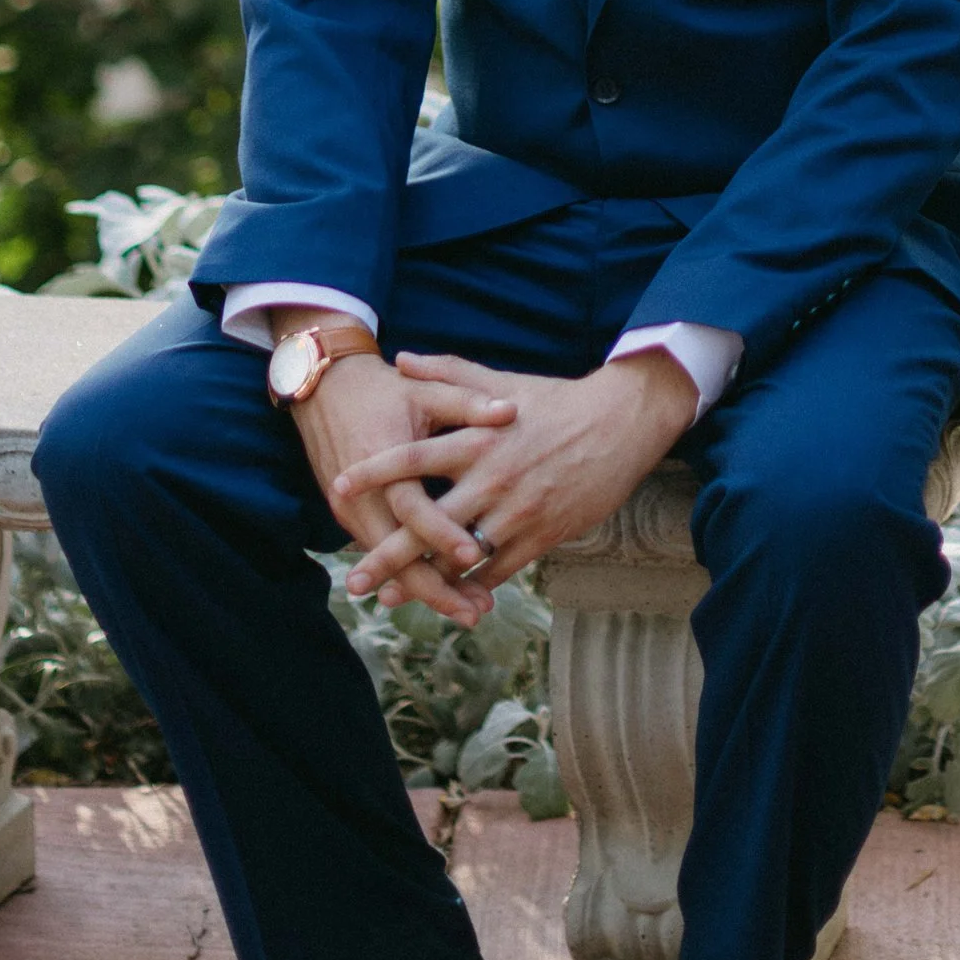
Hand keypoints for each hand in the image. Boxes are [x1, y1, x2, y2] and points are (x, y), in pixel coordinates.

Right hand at [290, 351, 502, 625]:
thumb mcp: (424, 390)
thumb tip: (509, 411)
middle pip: (398, 553)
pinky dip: (409, 575)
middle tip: (474, 612)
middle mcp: (363, 494)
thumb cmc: (383, 389)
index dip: (442, 534)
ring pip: (391, 562)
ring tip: (467, 611)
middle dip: (435, 587)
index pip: (413, 508)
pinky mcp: (350, 518)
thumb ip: (466, 401)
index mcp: (382, 459)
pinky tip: (441, 591)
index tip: (475, 555)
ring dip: (426, 589)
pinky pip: (383, 553)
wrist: (324, 390)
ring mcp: (352, 510)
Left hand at [333, 348, 696, 606]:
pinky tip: (449, 599)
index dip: (374, 473)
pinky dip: (472, 587)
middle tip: (353, 580)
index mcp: (477, 439)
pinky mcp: (542, 536)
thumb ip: (449, 373)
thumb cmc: (556, 401)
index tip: (338, 487)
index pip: (414, 458)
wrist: (621, 423)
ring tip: (391, 600)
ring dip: (424, 581)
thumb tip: (402, 359)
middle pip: (428, 523)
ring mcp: (517, 512)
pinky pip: (499, 570)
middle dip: (388, 555)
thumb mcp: (501, 383)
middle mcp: (492, 479)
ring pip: (461, 556)